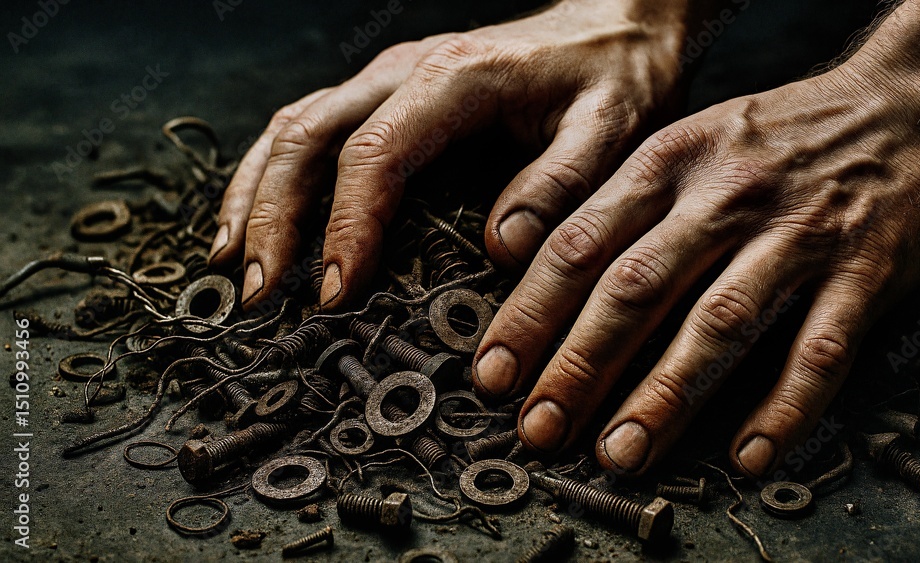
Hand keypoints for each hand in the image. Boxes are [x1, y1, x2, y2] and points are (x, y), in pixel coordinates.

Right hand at [210, 0, 702, 307]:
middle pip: (309, 139)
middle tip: (260, 297)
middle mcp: (405, 72)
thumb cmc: (612, 79)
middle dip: (274, 220)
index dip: (346, 225)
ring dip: (255, 199)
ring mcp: (386, 80)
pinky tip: (251, 223)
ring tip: (232, 268)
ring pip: (292, 131)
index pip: (376, 154)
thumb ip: (560, 184)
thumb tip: (498, 247)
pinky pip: (305, 130)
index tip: (333, 292)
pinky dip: (268, 179)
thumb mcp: (609, 129)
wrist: (612, 26)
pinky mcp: (384, 97)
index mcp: (455, 79)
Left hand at [472, 0, 919, 476]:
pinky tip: (747, 454)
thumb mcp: (685, 142)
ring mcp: (797, 233)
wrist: (901, 104)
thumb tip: (537, 279)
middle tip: (539, 427)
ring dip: (664, 396)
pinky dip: (783, 407)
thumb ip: (621, 204)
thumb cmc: (773, 138)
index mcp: (667, 162)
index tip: (494, 373)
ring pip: (719, 322)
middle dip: (578, 365)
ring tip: (620, 453)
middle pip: (635, 289)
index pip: (580, 243)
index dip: (530, 314)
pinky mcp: (864, 270)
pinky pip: (819, 349)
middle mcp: (725, 195)